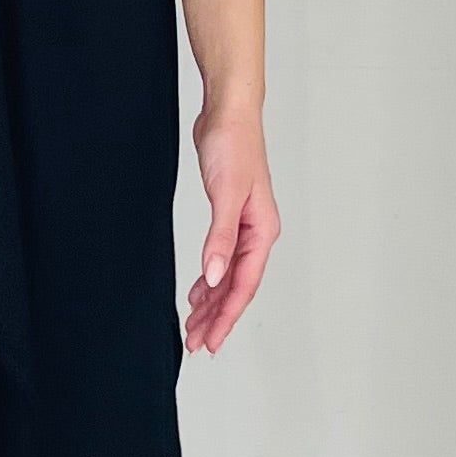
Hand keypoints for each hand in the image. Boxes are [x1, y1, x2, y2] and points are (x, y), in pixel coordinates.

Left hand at [186, 100, 277, 353]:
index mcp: (262, 231)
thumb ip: (221, 238)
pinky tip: (199, 292)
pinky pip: (222, 259)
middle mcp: (257, 233)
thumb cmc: (234, 146)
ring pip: (229, 276)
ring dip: (212, 303)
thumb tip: (216, 276)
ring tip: (193, 326)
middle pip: (237, 287)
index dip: (227, 316)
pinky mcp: (229, 217)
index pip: (244, 284)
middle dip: (217, 318)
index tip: (210, 340)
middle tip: (196, 343)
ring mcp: (243, 226)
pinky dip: (210, 279)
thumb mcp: (225, 194)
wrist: (228, 113)